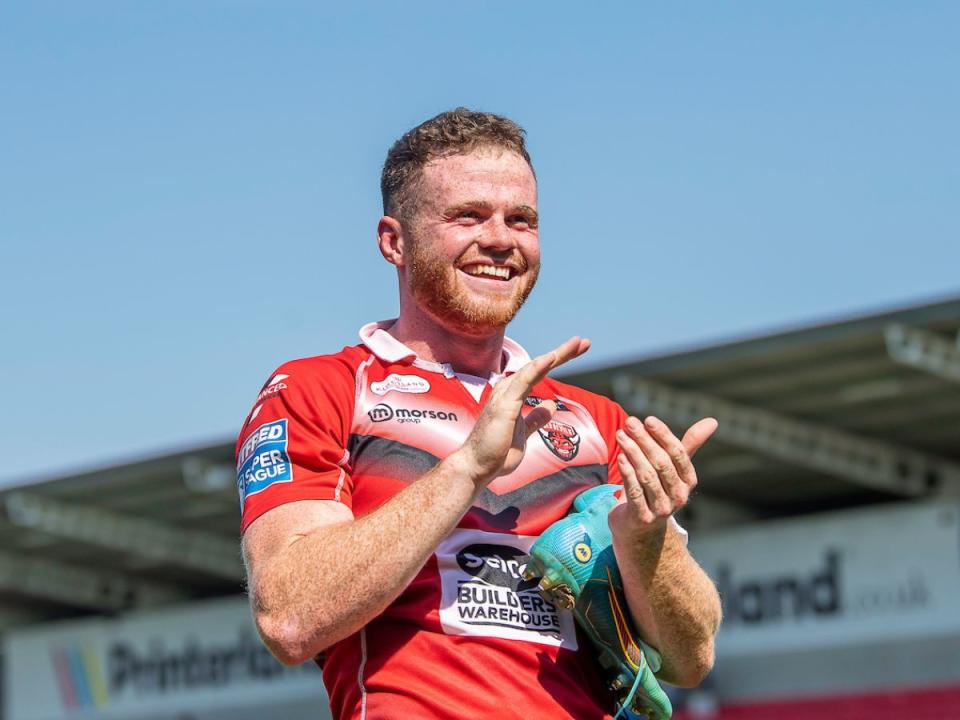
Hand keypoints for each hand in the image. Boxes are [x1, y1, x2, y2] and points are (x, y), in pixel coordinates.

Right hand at [458, 336, 590, 485]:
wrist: (477, 467)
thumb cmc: (496, 453)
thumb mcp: (524, 433)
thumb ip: (536, 418)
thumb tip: (551, 406)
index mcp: (513, 395)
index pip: (540, 372)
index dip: (560, 360)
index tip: (580, 351)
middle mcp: (508, 390)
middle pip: (540, 365)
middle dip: (563, 352)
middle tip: (585, 342)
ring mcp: (505, 395)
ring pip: (534, 368)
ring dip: (557, 355)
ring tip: (577, 343)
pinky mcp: (505, 404)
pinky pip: (523, 382)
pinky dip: (537, 368)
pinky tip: (552, 358)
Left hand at [608, 415, 717, 534]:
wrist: (641, 527)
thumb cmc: (658, 488)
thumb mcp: (674, 467)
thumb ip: (689, 444)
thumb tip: (713, 421)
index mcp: (688, 480)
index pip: (678, 454)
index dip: (663, 436)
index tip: (648, 419)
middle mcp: (679, 495)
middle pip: (661, 463)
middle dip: (644, 440)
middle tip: (630, 423)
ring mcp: (661, 508)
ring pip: (647, 476)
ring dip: (633, 453)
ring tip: (621, 436)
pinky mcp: (643, 517)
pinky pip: (635, 492)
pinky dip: (627, 473)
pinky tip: (620, 458)